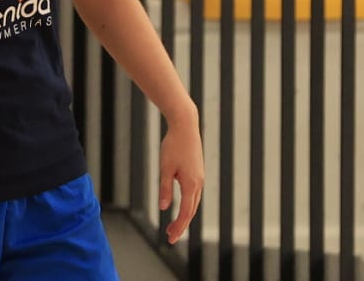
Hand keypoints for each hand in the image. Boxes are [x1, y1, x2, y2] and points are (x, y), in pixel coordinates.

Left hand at [158, 114, 204, 243]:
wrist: (185, 126)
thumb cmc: (173, 146)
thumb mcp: (165, 168)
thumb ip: (165, 188)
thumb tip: (164, 208)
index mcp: (191, 184)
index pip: (186, 212)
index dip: (179, 226)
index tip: (170, 238)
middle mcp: (198, 183)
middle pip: (191, 211)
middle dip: (181, 225)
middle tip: (170, 237)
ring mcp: (200, 178)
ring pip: (193, 203)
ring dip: (184, 215)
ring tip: (173, 225)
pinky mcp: (198, 173)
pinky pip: (194, 194)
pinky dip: (188, 205)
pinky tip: (181, 207)